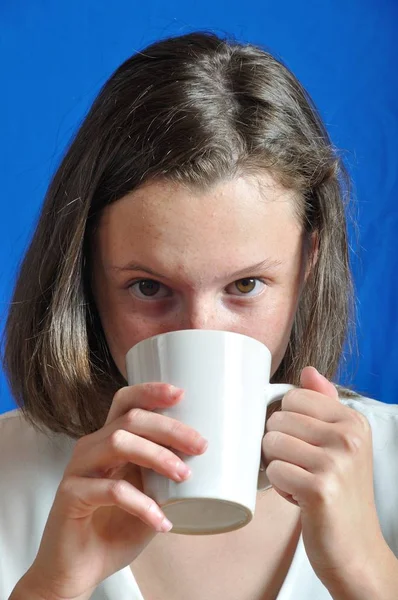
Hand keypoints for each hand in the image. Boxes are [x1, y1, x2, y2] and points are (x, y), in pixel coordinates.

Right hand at [15, 383, 206, 599]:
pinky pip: (111, 489)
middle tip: (200, 445)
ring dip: (157, 456)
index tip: (181, 394)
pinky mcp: (71, 496)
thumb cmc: (114, 528)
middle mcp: (91, 447)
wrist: (77, 570)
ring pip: (119, 443)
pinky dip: (142, 504)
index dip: (150, 392)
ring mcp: (78, 469)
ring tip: (184, 476)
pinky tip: (162, 521)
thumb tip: (204, 461)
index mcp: (107, 441)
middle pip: (129, 419)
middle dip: (169, 428)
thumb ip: (164, 475)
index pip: (125, 403)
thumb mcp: (147, 495)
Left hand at [262, 366, 390, 594]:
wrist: (355, 548)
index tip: (304, 444)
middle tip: (302, 467)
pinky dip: (279, 487)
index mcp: (353, 420)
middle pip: (277, 419)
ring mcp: (336, 462)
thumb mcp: (341, 443)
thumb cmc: (341, 492)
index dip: (287, 421)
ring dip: (277, 466)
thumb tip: (308, 370)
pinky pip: (272, 470)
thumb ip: (325, 403)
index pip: (293, 396)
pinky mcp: (320, 488)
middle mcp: (349, 437)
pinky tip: (300, 497)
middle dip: (279, 446)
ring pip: (270, 443)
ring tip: (301, 480)